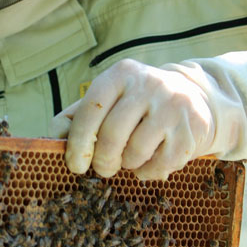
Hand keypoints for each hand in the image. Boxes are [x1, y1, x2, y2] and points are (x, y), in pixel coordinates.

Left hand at [51, 59, 215, 180]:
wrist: (192, 97)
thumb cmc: (136, 104)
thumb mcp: (107, 100)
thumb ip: (77, 116)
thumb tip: (52, 138)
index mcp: (121, 74)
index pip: (92, 108)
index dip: (79, 141)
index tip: (75, 165)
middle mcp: (149, 84)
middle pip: (113, 134)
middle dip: (102, 161)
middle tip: (102, 169)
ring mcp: (174, 104)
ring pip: (137, 151)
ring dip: (127, 165)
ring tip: (129, 159)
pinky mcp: (194, 126)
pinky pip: (162, 164)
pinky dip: (149, 172)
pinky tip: (148, 164)